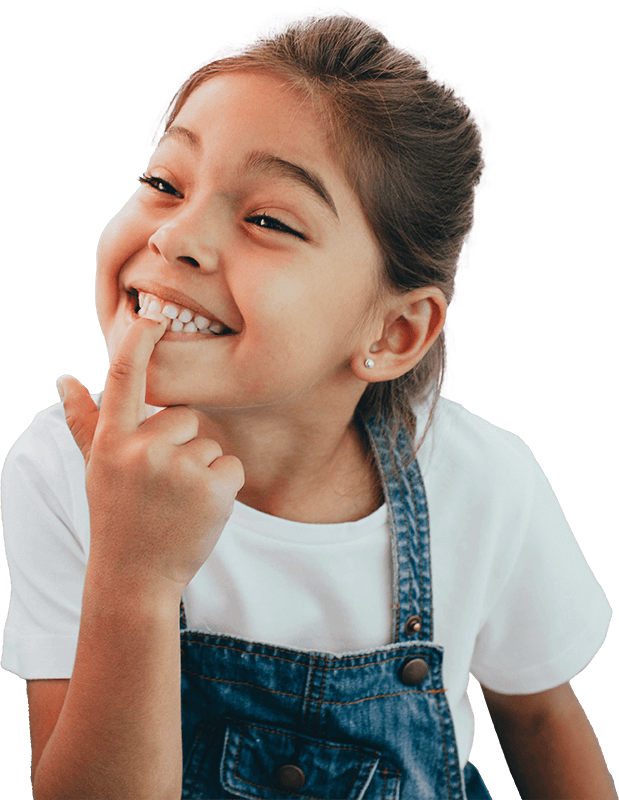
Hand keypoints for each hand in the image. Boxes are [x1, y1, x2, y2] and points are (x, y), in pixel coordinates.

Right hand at [57, 314, 244, 596]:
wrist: (134, 578)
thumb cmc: (116, 517)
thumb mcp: (95, 469)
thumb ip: (85, 423)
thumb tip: (65, 378)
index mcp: (112, 441)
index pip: (124, 379)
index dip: (139, 342)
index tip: (153, 313)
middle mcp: (142, 450)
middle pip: (185, 416)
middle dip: (181, 445)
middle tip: (162, 486)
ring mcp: (177, 469)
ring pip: (210, 444)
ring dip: (201, 470)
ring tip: (177, 503)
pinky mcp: (212, 488)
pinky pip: (231, 466)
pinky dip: (223, 487)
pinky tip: (199, 511)